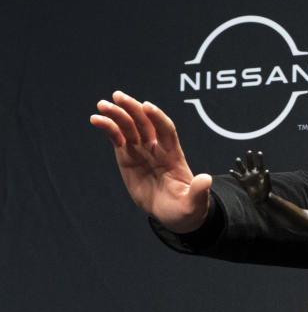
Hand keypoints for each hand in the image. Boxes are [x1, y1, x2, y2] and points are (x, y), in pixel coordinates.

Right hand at [90, 91, 210, 232]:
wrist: (173, 215)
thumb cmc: (186, 208)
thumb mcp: (194, 203)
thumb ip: (199, 191)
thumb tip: (206, 179)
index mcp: (174, 156)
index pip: (166, 131)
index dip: (158, 118)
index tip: (147, 106)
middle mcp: (157, 149)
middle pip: (145, 123)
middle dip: (133, 109)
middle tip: (118, 96)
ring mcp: (141, 151)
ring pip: (129, 127)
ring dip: (117, 114)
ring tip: (102, 105)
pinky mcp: (127, 157)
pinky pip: (117, 138)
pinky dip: (108, 128)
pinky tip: (96, 119)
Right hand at [229, 150, 270, 202]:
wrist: (261, 198)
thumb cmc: (266, 191)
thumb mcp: (267, 184)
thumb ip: (267, 177)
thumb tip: (267, 170)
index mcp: (260, 172)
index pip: (260, 164)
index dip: (260, 158)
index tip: (259, 152)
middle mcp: (253, 172)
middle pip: (250, 163)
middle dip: (249, 158)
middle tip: (249, 151)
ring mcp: (247, 176)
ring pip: (242, 168)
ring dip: (239, 164)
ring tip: (237, 159)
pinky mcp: (242, 181)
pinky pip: (237, 176)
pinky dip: (234, 174)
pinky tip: (231, 171)